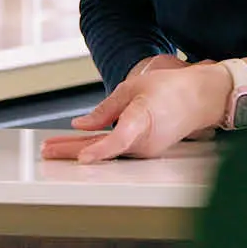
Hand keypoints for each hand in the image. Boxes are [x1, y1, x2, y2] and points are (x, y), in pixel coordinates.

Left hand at [40, 59, 227, 162]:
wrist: (201, 98)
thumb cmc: (170, 89)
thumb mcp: (132, 88)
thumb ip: (105, 109)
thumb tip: (80, 125)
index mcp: (142, 121)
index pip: (119, 139)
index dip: (99, 150)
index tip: (83, 158)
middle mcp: (144, 142)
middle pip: (102, 149)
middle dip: (71, 150)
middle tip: (46, 150)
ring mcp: (145, 150)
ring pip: (106, 150)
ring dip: (79, 149)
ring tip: (52, 148)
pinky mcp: (145, 150)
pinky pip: (115, 149)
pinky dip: (95, 147)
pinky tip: (76, 147)